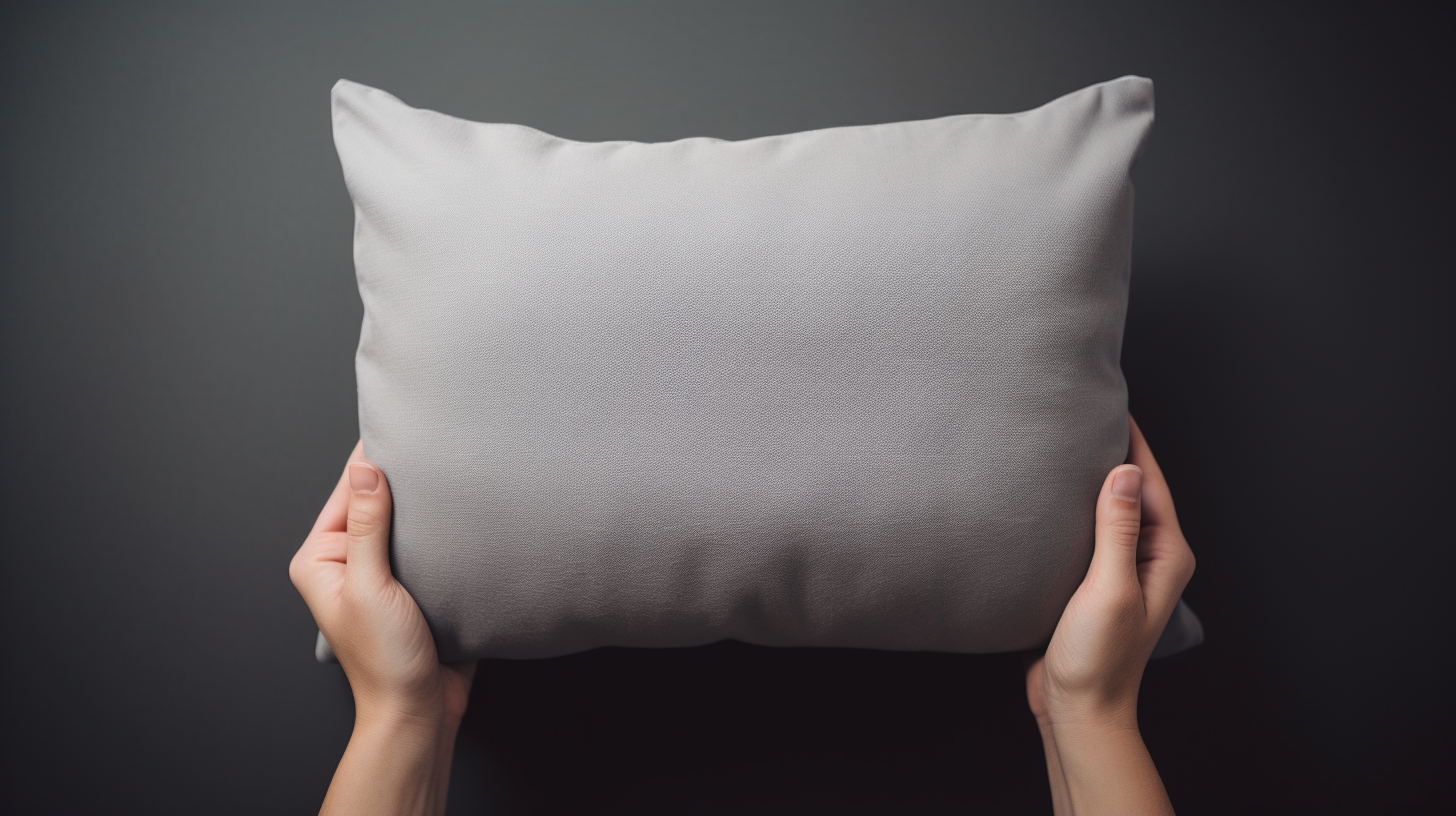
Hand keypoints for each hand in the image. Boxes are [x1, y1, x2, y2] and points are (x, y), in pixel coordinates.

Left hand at [290, 441, 475, 815]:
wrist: (420, 711)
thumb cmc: (386, 660)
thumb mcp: (373, 585)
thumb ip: (369, 526)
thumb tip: (366, 469)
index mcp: (321, 558)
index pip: (349, 493)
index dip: (374, 461)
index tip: (403, 426)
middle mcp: (348, 562)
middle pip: (377, 503)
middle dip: (404, 480)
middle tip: (435, 444)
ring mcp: (382, 574)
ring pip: (405, 522)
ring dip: (427, 506)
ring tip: (452, 473)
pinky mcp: (415, 585)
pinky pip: (428, 545)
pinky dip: (443, 531)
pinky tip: (462, 514)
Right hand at [1024, 415, 1195, 814]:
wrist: (1077, 709)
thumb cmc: (1097, 658)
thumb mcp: (1108, 587)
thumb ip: (1116, 528)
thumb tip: (1124, 470)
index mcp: (1165, 554)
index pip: (1151, 482)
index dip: (1133, 442)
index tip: (1112, 404)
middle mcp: (1150, 558)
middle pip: (1135, 491)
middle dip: (1115, 453)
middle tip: (1085, 414)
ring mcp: (1123, 570)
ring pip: (1111, 510)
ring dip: (1093, 481)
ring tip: (1068, 445)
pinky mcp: (1095, 581)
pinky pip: (1090, 532)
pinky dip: (1075, 508)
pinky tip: (1052, 497)